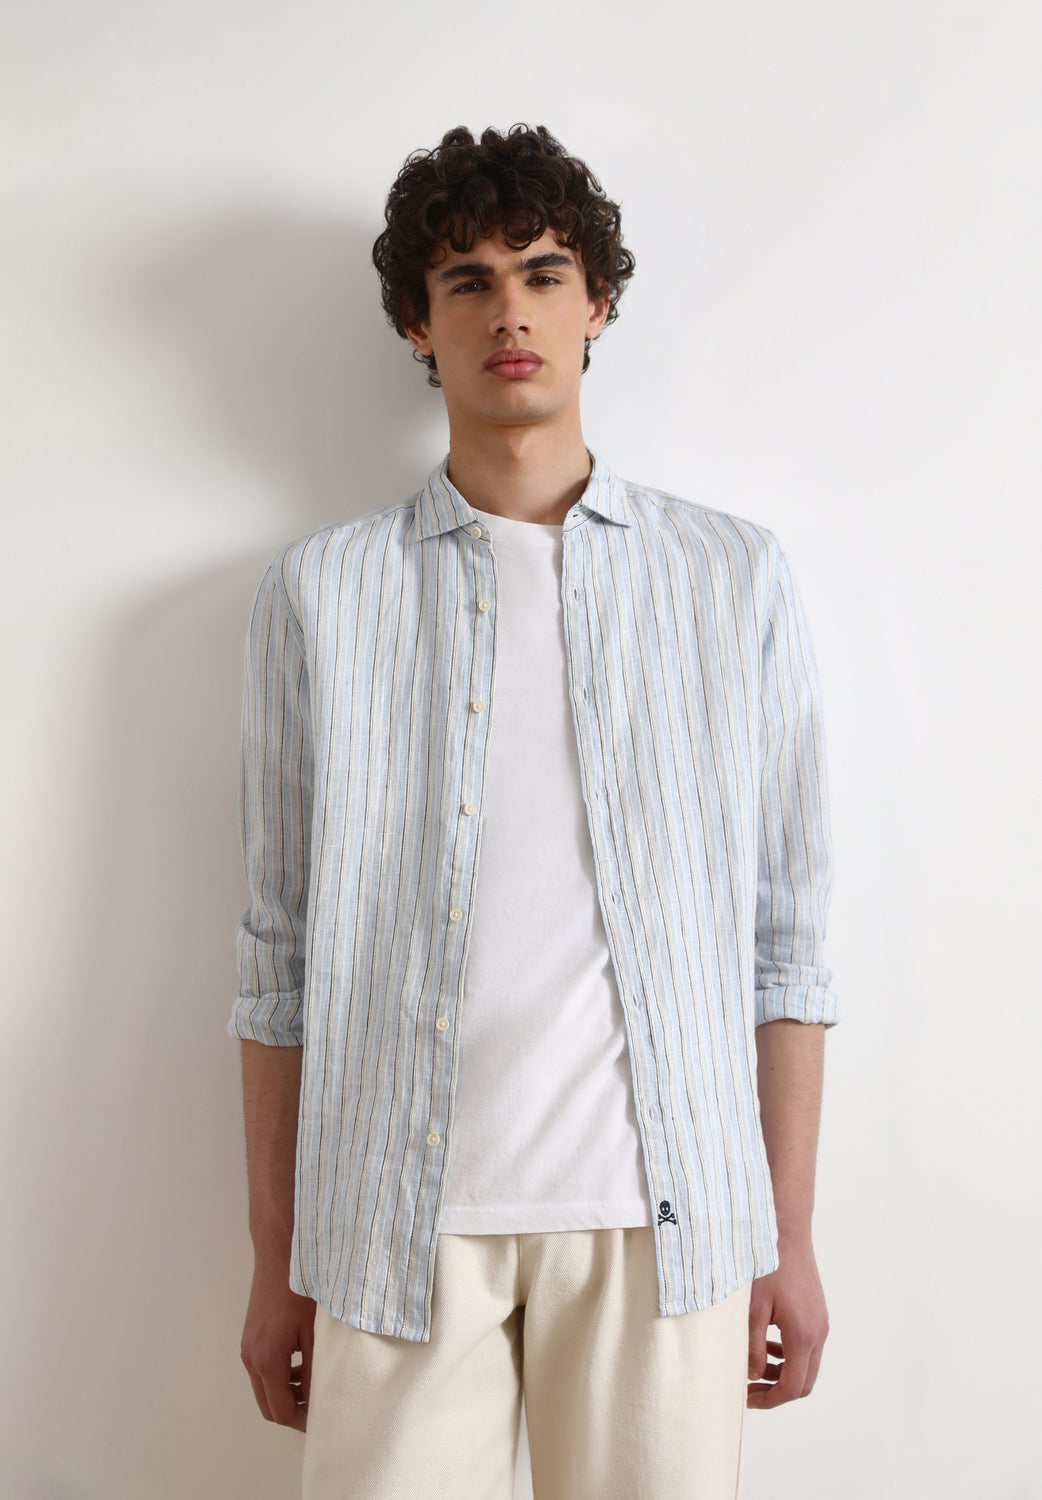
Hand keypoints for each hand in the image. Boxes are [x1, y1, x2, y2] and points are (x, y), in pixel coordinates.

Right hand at [240, 1263, 316, 1431]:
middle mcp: (251, 1358)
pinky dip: (279, 1378)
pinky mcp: (249, 1339)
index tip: (322, 1420)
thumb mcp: (315, 1332)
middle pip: (268, 1406)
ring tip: (313, 1386)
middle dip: (292, 1412)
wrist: (279, 1256)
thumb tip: (320, 1399)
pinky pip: (261, 1371)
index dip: (302, 1421)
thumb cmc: (300, 1289)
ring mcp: (247, 1349)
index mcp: (267, 1360)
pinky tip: (301, 1365)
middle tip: (317, 1410)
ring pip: (264, 1389)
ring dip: (286, 1394)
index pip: (281, 1410)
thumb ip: (316, 1369)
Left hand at [746, 1237, 828, 1408]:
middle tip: (750, 1389)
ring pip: (807, 1365)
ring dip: (783, 1373)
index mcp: (802, 1336)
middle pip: (804, 1382)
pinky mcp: (817, 1313)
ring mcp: (820, 1323)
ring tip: (754, 1368)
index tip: (747, 1399)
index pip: (792, 1386)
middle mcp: (818, 1333)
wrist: (786, 1232)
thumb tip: (753, 1374)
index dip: (769, 1399)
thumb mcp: (752, 1309)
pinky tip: (768, 1346)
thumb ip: (753, 1346)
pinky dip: (789, 1355)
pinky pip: (807, 1346)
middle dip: (777, 1391)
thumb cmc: (767, 1266)